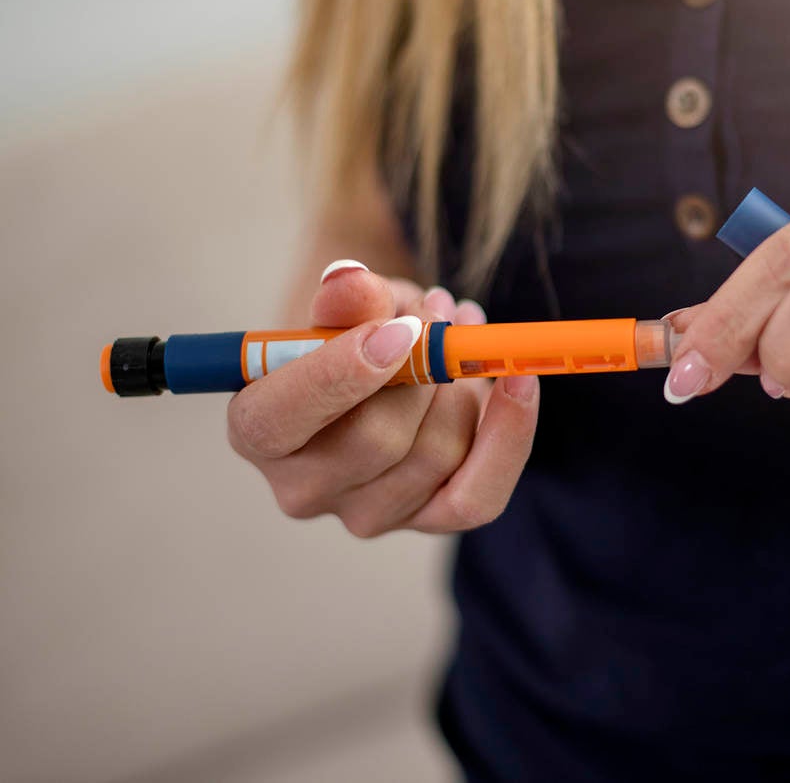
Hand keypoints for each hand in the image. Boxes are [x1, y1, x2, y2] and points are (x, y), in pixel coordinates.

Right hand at [227, 260, 538, 535]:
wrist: (380, 362)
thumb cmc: (349, 332)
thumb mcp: (342, 305)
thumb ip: (343, 297)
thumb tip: (352, 281)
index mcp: (257, 430)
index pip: (278, 421)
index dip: (339, 375)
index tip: (399, 329)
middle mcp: (303, 488)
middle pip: (375, 441)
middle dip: (425, 369)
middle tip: (439, 311)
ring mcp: (365, 513)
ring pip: (435, 455)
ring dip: (465, 384)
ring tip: (461, 331)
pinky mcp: (425, 520)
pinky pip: (478, 497)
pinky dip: (508, 438)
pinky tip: (519, 385)